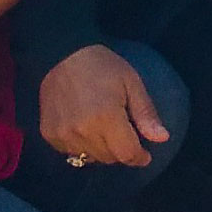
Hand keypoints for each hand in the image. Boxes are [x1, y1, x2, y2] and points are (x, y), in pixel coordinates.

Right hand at [34, 43, 170, 167]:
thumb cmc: (102, 65)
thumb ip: (146, 113)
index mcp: (106, 118)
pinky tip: (84, 128)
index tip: (145, 154)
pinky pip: (72, 152)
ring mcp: (63, 135)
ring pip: (91, 158)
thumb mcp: (131, 82)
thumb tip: (162, 139)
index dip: (139, 157)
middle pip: (110, 158)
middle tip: (123, 133)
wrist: (61, 53)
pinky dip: (82, 146)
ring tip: (104, 129)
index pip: (127, 154)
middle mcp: (83, 132)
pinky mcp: (49, 135)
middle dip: (121, 151)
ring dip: (102, 150)